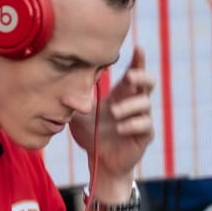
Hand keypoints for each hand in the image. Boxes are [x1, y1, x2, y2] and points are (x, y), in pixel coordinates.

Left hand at [70, 46, 154, 180]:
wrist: (101, 163)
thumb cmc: (91, 135)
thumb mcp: (78, 116)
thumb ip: (74, 102)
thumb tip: (62, 88)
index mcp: (122, 94)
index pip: (133, 72)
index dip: (138, 60)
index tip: (137, 47)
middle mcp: (135, 103)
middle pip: (149, 82)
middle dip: (141, 75)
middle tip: (129, 76)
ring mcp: (142, 119)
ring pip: (145, 103)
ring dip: (129, 106)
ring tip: (114, 113)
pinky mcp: (144, 135)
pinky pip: (145, 125)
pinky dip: (132, 124)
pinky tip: (120, 128)